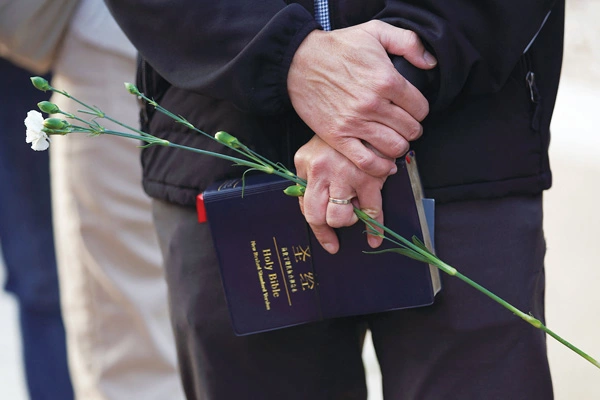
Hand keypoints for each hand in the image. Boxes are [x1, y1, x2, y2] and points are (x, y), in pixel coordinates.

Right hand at [288, 20, 436, 177]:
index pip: (420, 108)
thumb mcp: (375, 31)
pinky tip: (385, 164)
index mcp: (386, 80)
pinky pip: (367, 162)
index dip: (419, 111)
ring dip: (398, 147)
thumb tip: (430, 63)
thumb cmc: (337, 47)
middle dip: (411, 130)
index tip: (411, 110)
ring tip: (393, 140)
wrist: (299, 61)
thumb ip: (408, 42)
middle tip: (403, 126)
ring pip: (394, 148)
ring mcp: (354, 123)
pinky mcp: (337, 137)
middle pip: (410, 130)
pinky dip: (380, 167)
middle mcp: (372, 104)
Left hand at [295, 135, 386, 253]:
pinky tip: (374, 238)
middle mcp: (323, 171)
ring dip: (350, 219)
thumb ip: (308, 180)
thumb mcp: (313, 153)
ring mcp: (346, 175)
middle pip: (320, 216)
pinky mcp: (369, 177)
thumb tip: (314, 211)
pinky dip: (374, 229)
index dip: (318, 230)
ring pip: (343, 217)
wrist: (366, 115)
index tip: (329, 243)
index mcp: (306, 164)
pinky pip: (372, 211)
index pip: (306, 206)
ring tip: (357, 207)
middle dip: (332, 224)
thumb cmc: (340, 138)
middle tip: (343, 220)